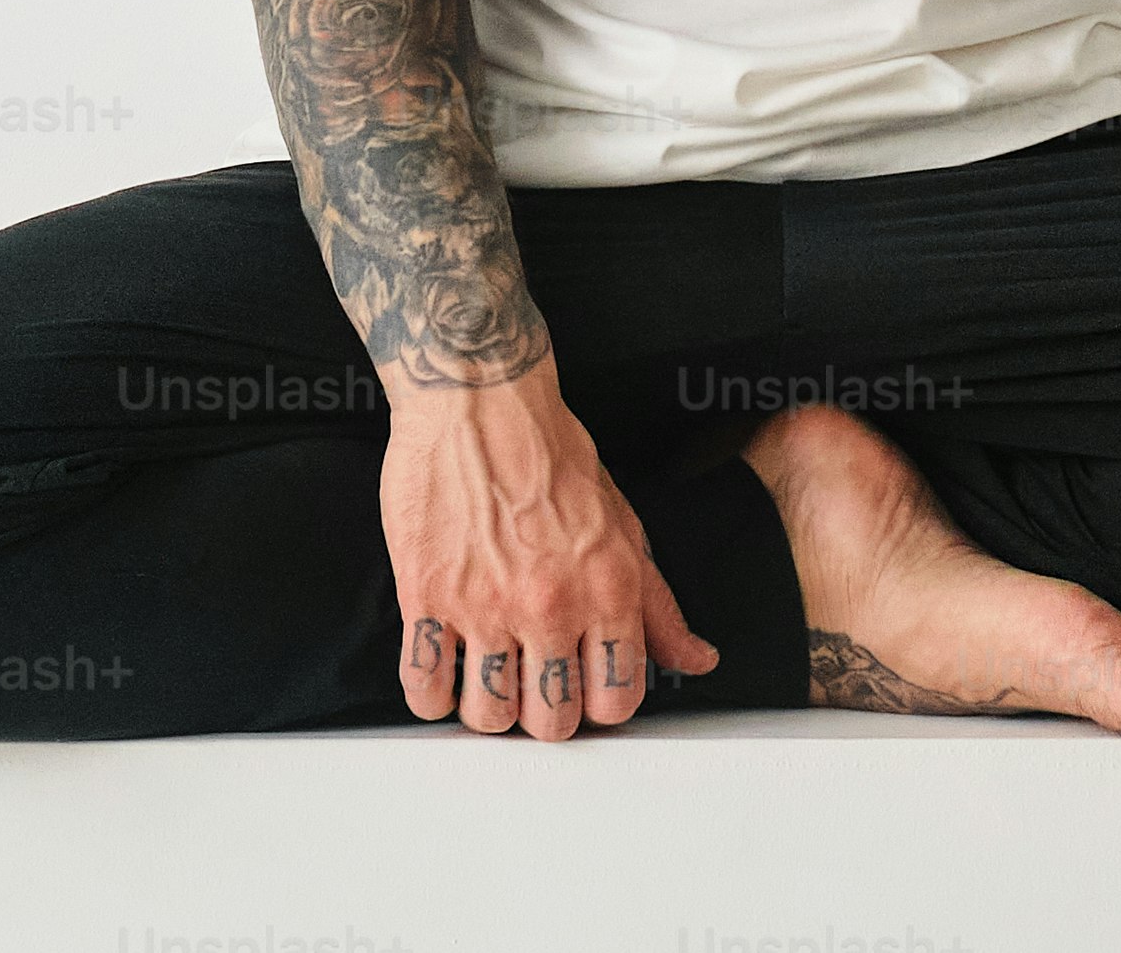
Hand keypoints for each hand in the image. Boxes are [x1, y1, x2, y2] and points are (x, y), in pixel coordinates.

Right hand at [381, 365, 717, 738]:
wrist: (479, 399)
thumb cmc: (551, 453)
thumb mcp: (624, 525)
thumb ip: (659, 604)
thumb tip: (696, 660)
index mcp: (609, 588)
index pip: (617, 700)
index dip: (601, 704)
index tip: (583, 688)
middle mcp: (551, 604)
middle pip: (553, 721)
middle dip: (546, 713)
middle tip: (533, 684)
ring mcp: (484, 604)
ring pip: (489, 715)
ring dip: (489, 708)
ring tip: (488, 678)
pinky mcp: (425, 595)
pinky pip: (423, 686)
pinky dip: (431, 695)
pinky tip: (441, 670)